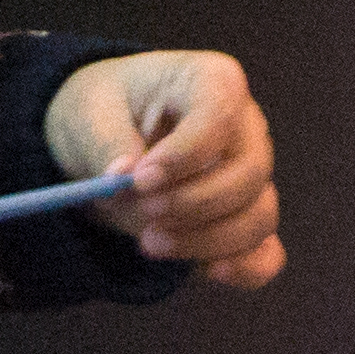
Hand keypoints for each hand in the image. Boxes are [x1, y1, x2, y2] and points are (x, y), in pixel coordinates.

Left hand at [40, 48, 283, 288]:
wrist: (107, 138)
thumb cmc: (105, 111)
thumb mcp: (89, 113)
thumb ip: (105, 143)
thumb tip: (120, 178)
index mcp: (211, 81)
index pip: (220, 113)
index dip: (186, 153)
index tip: (139, 180)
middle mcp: (245, 127)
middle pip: (249, 172)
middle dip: (195, 203)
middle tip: (144, 215)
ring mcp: (251, 175)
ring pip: (259, 215)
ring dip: (208, 240)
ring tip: (149, 243)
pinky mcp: (244, 219)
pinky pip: (265, 250)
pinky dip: (244, 267)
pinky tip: (208, 271)